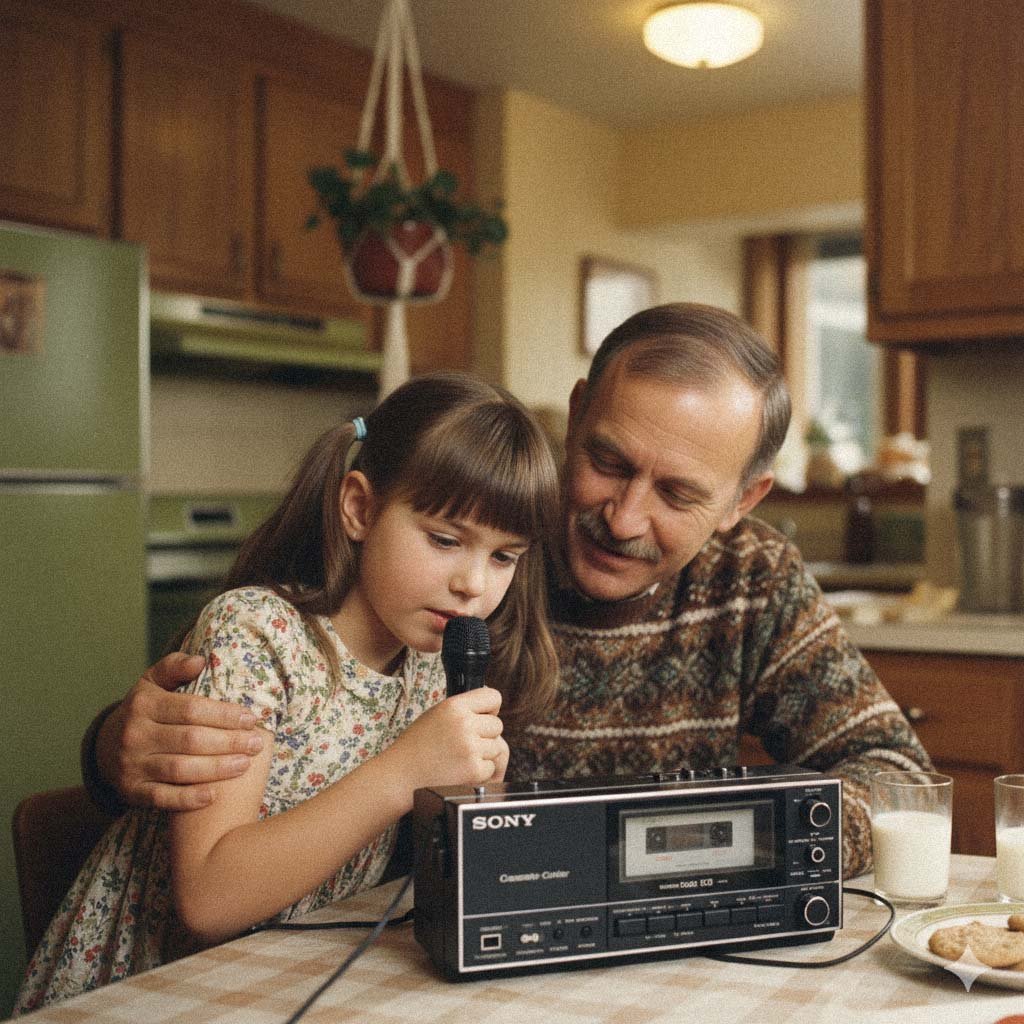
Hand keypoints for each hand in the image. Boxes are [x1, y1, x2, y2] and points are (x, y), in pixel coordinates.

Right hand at [96, 652, 264, 810]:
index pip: (191, 709)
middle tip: (256, 744)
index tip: (250, 719)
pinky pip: (162, 798)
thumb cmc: (144, 710)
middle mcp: (135, 735)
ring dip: (216, 769)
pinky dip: (188, 799)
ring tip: (245, 764)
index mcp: (144, 705)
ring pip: (180, 769)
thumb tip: (200, 660)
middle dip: (228, 742)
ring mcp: (131, 765)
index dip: (224, 715)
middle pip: (190, 740)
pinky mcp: (131, 791)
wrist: (105, 746)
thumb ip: (175, 667)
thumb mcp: (152, 682)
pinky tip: (214, 796)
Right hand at [389, 687, 508, 788]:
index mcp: (454, 706)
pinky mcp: (473, 770)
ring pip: (497, 747)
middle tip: (464, 743)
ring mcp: (470, 748)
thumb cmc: (417, 745)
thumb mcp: (436, 714)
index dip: (490, 709)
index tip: (483, 717)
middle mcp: (464, 724)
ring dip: (483, 754)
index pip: (493, 697)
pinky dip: (480, 772)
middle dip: (486, 734)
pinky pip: (491, 767)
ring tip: (459, 757)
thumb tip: (490, 706)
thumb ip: (463, 708)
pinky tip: (459, 770)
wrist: (400, 775)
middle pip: (497, 725)